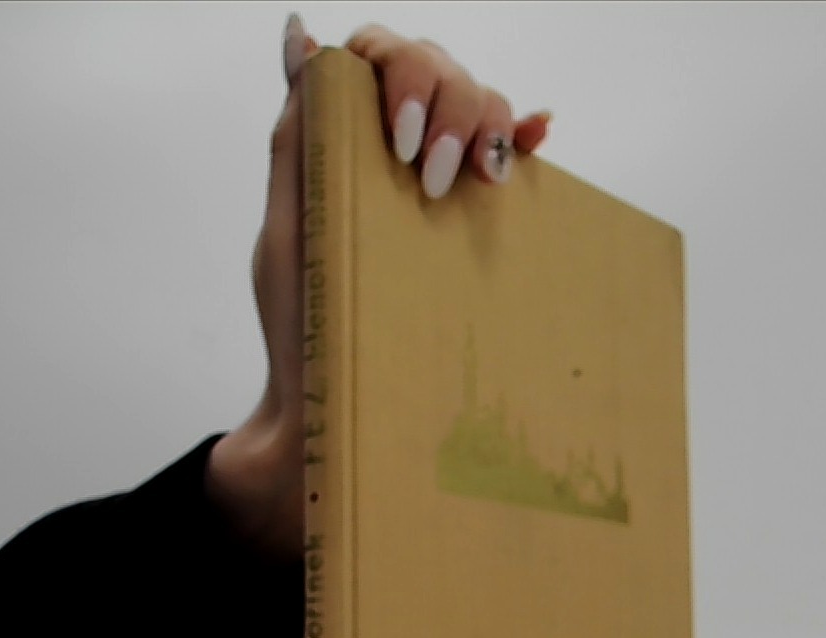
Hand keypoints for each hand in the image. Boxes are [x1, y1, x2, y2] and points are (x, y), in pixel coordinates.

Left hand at [205, 15, 551, 559]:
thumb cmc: (302, 330)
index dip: (400, 75)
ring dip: (485, 122)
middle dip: (446, 106)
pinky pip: (503, 164)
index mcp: (346, 146)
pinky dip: (520, 137)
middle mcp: (393, 157)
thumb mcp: (290, 229)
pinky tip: (535, 136)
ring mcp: (434, 190)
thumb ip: (298, 135)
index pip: (381, 59)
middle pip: (440, 69)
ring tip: (477, 178)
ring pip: (479, 105)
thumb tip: (301, 34)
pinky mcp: (466, 229)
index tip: (399, 142)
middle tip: (428, 179)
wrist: (334, 411)